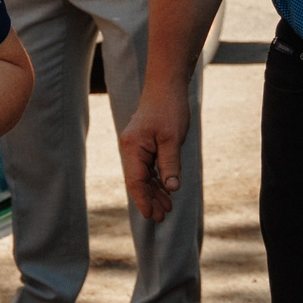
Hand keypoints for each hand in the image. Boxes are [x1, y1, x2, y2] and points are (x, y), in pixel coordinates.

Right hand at [119, 84, 190, 221]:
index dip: (143, 200)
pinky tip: (165, 189)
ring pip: (143, 175)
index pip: (136, 181)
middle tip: (162, 217)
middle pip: (138, 181)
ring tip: (166, 207)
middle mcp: (130, 148)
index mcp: (132, 148)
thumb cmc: (169, 109)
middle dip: (150, 199)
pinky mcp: (144, 143)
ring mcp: (136, 145)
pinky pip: (148, 166)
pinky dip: (156, 179)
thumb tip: (172, 188)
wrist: (166, 86)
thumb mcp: (172, 139)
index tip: (152, 216)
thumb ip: (170, 165)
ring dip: (154, 191)